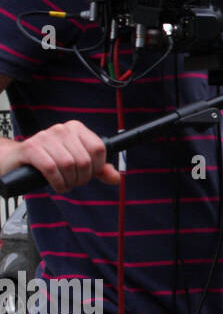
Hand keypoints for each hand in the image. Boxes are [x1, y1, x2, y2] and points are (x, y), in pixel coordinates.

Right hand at [0, 122, 119, 192]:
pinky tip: (56, 185)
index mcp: (76, 128)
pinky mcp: (31, 148)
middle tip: (74, 182)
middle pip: (84, 159)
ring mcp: (45, 137)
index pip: (99, 148)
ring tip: (64, 184)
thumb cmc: (48, 161)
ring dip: (69, 182)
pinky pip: (51, 168)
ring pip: (69, 165)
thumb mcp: (76, 164)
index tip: (88, 175)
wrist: (15, 160)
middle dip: (82, 178)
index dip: (97, 167)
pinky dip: (57, 182)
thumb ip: (97, 169)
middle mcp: (62, 129)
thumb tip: (117, 177)